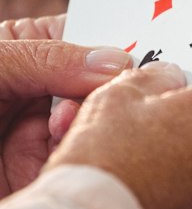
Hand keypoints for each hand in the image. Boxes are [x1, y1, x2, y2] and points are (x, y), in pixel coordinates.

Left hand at [0, 26, 131, 198]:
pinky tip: (72, 152)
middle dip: (108, 88)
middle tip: (108, 93)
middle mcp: (45, 88)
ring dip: (95, 122)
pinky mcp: (46, 168)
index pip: (90, 39)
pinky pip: (82, 156)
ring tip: (65, 126)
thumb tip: (117, 60)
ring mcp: (46, 131)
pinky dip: (85, 153)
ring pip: (99, 120)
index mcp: (32, 50)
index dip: (117, 43)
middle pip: (102, 83)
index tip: (142, 53)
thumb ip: (47, 58)